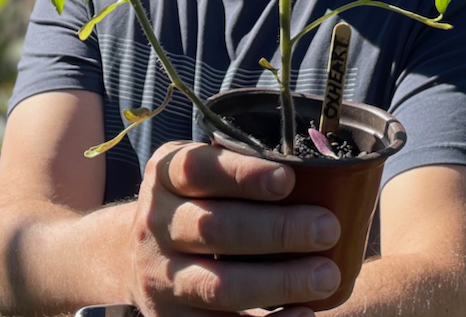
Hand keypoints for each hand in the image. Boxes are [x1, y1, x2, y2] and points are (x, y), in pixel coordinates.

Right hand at [127, 140, 341, 316]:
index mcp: (164, 176)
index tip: (288, 179)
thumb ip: (237, 164)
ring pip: (220, 286)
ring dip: (279, 282)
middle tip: (327, 227)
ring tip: (326, 274)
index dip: (243, 174)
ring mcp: (161, 278)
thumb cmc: (193, 200)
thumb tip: (315, 168)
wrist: (138, 253)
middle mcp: (156, 225)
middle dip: (277, 230)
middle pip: (215, 229)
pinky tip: (303, 314)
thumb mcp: (199, 170)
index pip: (198, 170)